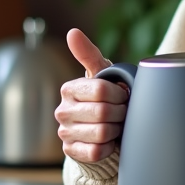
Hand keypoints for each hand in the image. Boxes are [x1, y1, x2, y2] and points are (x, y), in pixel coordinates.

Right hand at [54, 28, 125, 163]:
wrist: (101, 130)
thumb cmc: (103, 98)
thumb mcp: (99, 75)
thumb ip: (88, 53)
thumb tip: (72, 32)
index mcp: (68, 89)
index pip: (101, 90)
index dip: (119, 94)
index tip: (122, 95)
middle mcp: (62, 111)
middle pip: (103, 112)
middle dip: (120, 112)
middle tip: (122, 112)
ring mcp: (65, 133)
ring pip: (101, 133)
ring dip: (116, 129)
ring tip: (116, 125)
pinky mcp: (71, 152)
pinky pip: (97, 151)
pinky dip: (109, 146)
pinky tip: (109, 140)